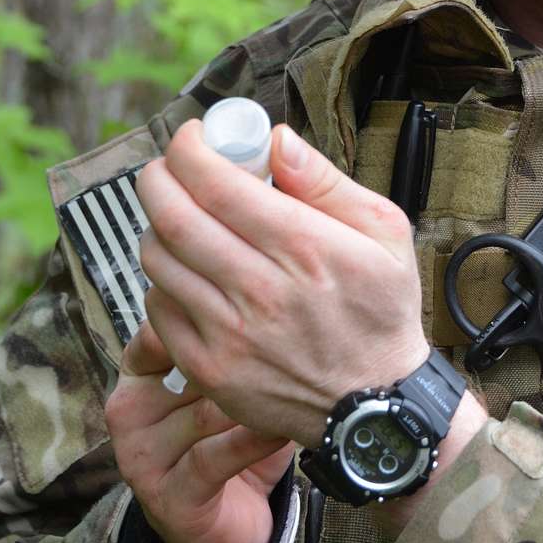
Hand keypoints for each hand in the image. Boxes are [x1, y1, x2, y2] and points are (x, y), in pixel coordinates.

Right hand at [106, 317, 294, 542]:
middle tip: (291, 352)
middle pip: (190, 366)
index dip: (212, 317)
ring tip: (294, 390)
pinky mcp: (168, 496)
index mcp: (136, 375)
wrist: (224, 529)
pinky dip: (252, 441)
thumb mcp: (224, 388)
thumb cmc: (228, 441)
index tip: (259, 312)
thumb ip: (229, 343)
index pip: (160, 327)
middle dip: (245, 361)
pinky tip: (281, 429)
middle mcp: (129, 411)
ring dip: (254, 403)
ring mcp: (141, 456)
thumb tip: (264, 290)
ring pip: (205, 412)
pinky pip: (212, 457)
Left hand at [135, 121, 429, 445]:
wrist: (376, 404)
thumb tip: (277, 140)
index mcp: (305, 247)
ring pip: (158, 260)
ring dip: (157, 226)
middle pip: (173, 217)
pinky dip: (163, 279)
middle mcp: (261, 290)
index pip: (217, 184)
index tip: (193, 138)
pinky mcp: (209, 369)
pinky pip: (158, 308)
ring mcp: (229, 334)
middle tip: (169, 168)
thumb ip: (326, 182)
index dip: (190, 150)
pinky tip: (189, 272)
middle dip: (158, 178)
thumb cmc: (381, 312)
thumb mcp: (384, 233)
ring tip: (180, 218)